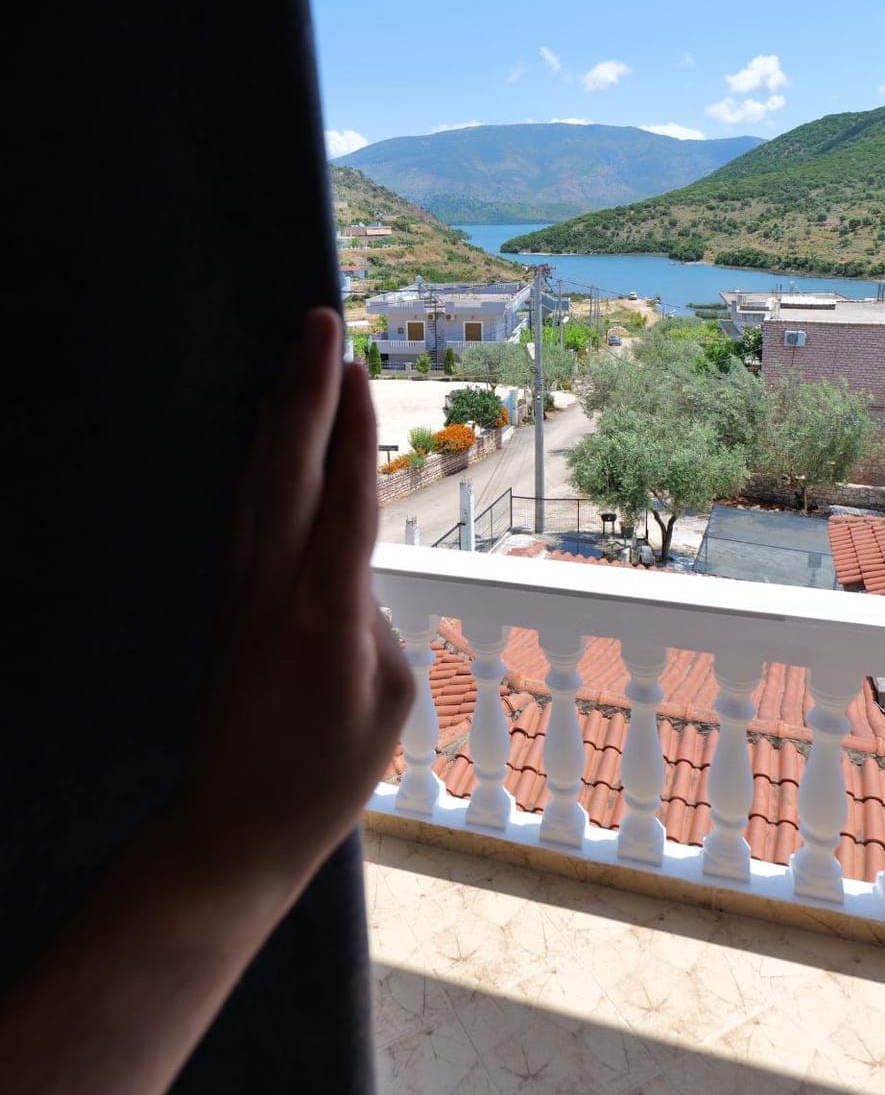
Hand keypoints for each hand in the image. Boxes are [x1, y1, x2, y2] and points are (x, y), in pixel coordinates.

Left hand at [176, 308, 412, 903]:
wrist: (235, 824)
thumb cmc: (328, 773)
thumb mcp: (389, 698)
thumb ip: (376, 614)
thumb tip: (352, 572)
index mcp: (326, 615)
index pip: (346, 502)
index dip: (354, 432)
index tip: (358, 369)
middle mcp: (275, 588)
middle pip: (287, 470)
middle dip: (304, 390)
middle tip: (321, 323)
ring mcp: (243, 590)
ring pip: (258, 482)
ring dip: (279, 413)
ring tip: (300, 357)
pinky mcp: (232, 599)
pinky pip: (249, 510)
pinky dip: (265, 458)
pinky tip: (274, 436)